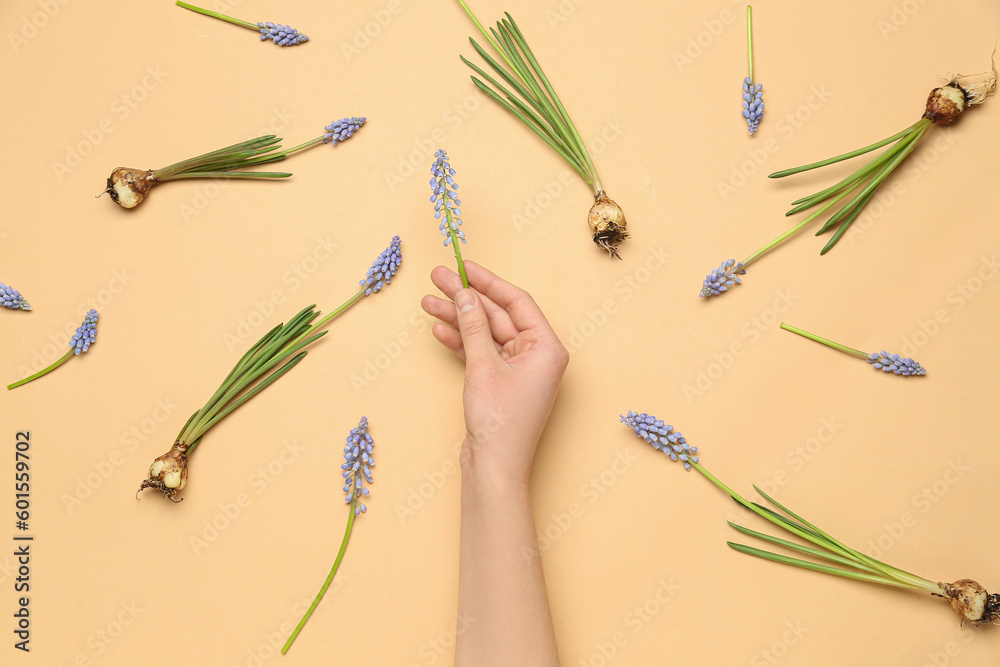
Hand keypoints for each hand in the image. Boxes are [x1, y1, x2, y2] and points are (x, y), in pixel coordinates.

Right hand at [421, 262, 569, 486]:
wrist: (494, 468)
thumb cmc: (500, 422)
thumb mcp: (483, 365)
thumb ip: (474, 325)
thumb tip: (464, 294)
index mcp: (547, 348)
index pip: (516, 302)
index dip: (487, 282)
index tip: (463, 266)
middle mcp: (537, 355)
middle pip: (498, 315)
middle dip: (466, 298)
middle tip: (437, 278)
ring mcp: (519, 370)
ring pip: (485, 333)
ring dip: (458, 318)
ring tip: (428, 302)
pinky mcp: (501, 383)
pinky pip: (481, 352)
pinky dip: (461, 341)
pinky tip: (439, 328)